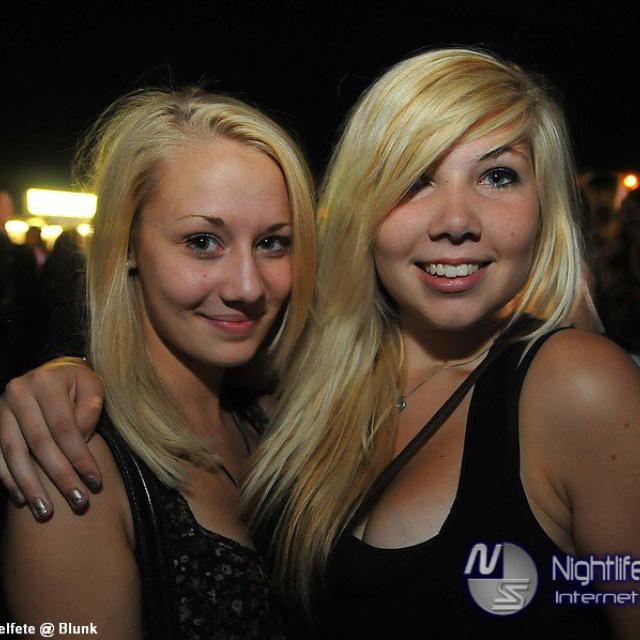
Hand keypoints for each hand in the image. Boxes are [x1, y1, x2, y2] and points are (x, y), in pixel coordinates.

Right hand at [0, 358, 103, 519]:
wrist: (50, 373)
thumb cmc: (76, 384)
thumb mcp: (92, 386)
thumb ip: (90, 408)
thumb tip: (82, 437)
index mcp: (45, 381)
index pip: (65, 427)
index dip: (80, 456)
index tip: (95, 481)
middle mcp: (18, 392)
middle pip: (39, 443)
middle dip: (60, 476)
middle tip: (78, 501)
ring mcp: (1, 409)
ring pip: (14, 454)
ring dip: (31, 485)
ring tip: (46, 511)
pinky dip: (8, 480)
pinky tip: (23, 499)